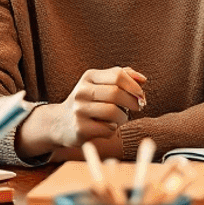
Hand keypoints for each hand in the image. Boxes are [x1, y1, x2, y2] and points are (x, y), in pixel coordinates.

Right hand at [15, 67, 146, 157]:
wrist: (60, 123)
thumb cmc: (88, 101)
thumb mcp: (101, 84)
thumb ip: (123, 77)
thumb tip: (143, 79)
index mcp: (89, 77)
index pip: (117, 75)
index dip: (134, 85)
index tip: (141, 94)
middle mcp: (82, 92)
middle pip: (117, 93)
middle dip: (133, 102)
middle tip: (137, 107)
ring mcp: (79, 110)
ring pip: (114, 112)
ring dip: (123, 117)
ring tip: (120, 118)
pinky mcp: (80, 129)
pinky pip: (108, 129)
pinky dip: (113, 129)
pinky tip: (107, 127)